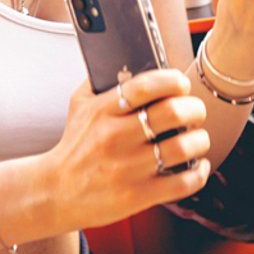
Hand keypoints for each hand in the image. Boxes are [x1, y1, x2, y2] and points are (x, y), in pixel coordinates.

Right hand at [43, 69, 211, 228]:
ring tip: (197, 138)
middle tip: (195, 111)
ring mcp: (127, 169)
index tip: (182, 85)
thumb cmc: (74, 145)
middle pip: (173, 113)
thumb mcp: (80, 105)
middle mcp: (116, 137)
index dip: (173, 80)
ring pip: (183, 147)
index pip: (147, 85)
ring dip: (200, 140)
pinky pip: (181, 183)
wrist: (54, 193)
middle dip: (194, 108)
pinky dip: (198, 173)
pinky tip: (197, 166)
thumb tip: (133, 56)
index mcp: (104, 110)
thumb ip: (102, 79)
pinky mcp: (136, 196)